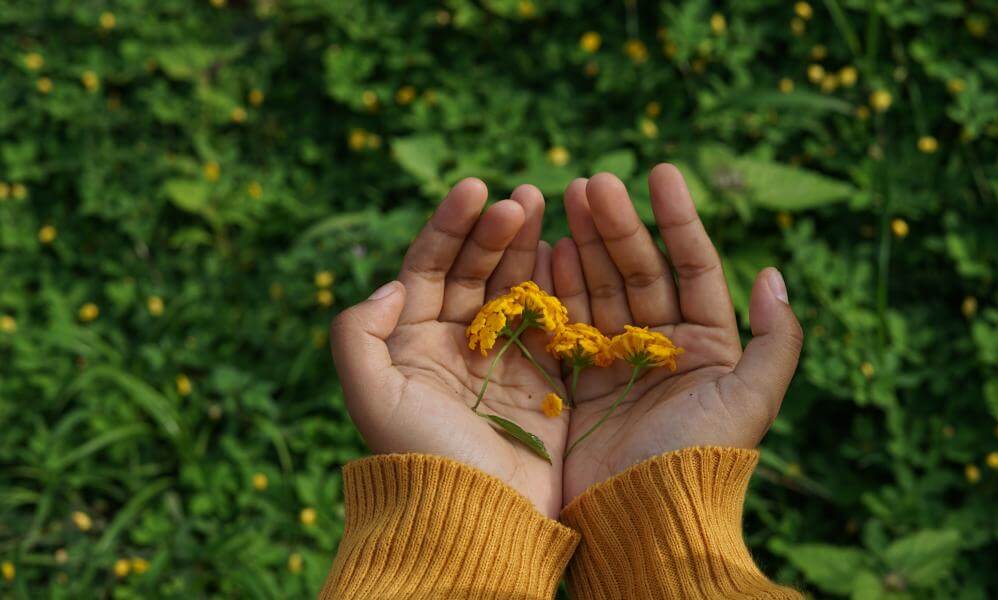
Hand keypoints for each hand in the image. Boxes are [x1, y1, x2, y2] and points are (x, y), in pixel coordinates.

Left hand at [329, 180, 567, 517]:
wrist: (477, 515)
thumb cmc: (420, 455)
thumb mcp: (370, 394)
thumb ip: (357, 333)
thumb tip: (390, 285)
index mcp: (412, 342)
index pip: (428, 267)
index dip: (450, 226)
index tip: (475, 188)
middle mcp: (456, 344)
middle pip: (475, 270)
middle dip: (495, 230)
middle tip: (524, 197)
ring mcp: (503, 359)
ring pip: (515, 287)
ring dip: (528, 246)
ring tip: (545, 206)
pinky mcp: (544, 380)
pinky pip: (553, 320)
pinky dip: (561, 285)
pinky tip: (569, 252)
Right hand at [552, 164, 803, 502]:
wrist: (643, 517)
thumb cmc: (701, 457)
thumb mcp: (753, 398)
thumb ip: (775, 339)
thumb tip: (773, 273)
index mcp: (708, 345)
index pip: (693, 266)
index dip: (677, 218)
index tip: (660, 172)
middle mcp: (663, 347)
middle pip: (640, 270)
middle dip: (618, 224)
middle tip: (592, 181)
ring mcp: (617, 361)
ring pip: (602, 288)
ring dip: (585, 243)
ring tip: (567, 197)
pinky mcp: (578, 381)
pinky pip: (568, 321)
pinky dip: (558, 284)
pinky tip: (548, 248)